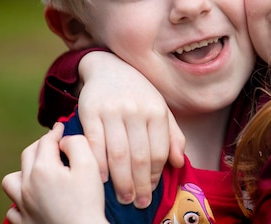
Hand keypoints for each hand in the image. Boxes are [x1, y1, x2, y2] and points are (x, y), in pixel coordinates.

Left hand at [2, 123, 106, 223]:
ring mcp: (22, 205)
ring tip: (38, 172)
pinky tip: (34, 198)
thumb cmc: (88, 202)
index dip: (55, 131)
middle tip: (54, 144)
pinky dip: (21, 199)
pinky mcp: (23, 222)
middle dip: (41, 145)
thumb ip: (77, 144)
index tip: (61, 126)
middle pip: (28, 155)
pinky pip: (13, 206)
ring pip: (12, 180)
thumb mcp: (90, 165)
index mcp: (42, 169)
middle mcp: (26, 185)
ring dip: (24, 171)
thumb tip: (64, 139)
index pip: (46, 140)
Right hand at [77, 51, 185, 207]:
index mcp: (156, 111)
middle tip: (138, 203)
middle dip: (140, 184)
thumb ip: (172, 135)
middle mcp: (136, 110)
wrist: (108, 67)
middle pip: (139, 156)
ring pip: (118, 153)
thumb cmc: (138, 93)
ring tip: (123, 197)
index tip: (152, 190)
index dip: (156, 175)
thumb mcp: (160, 109)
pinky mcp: (90, 111)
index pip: (159, 151)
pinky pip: (95, 143)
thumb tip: (179, 162)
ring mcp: (112, 110)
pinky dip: (98, 164)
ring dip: (121, 181)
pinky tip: (101, 179)